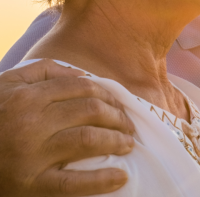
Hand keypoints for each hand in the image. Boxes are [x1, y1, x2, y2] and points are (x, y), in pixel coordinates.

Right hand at [0, 59, 134, 195]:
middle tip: (128, 123)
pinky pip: (72, 183)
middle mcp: (32, 122)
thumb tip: (83, 74)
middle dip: (117, 116)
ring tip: (129, 143)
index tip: (119, 103)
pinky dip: (101, 181)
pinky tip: (120, 177)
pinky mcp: (30, 185)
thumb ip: (45, 71)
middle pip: (90, 110)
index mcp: (30, 97)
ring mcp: (32, 155)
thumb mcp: (10, 84)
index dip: (108, 94)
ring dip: (116, 140)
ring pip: (88, 139)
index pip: (83, 88)